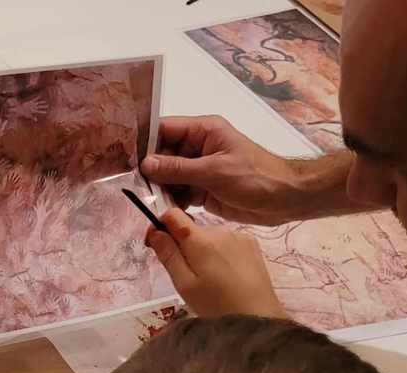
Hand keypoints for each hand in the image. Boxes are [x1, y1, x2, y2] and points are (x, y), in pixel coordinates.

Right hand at [142, 116, 314, 225]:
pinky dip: (170, 201)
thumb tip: (145, 164)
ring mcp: (198, 169)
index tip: (123, 155)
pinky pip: (177, 192)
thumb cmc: (255, 176)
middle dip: (150, 170)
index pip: (165, 129)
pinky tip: (166, 210)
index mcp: (203, 130)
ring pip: (167, 176)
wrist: (283, 199)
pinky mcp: (201, 189)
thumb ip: (178, 168)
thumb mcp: (214, 170)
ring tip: (151, 201)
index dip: (144, 140)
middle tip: (135, 186)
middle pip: (162, 154)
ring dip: (159, 189)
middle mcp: (197, 147)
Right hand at [145, 208, 287, 319]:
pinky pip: (226, 242)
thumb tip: (154, 232)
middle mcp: (219, 230)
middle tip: (186, 276)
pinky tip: (226, 274)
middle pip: (190, 228)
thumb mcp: (184, 284)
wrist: (258, 316)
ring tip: (209, 278)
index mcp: (199, 239)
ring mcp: (238, 235)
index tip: (157, 246)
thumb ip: (168, 255)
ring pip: (208, 237)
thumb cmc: (216, 305)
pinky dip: (220, 253)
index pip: (172, 215)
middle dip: (182, 245)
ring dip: (202, 251)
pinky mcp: (251, 244)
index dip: (160, 227)